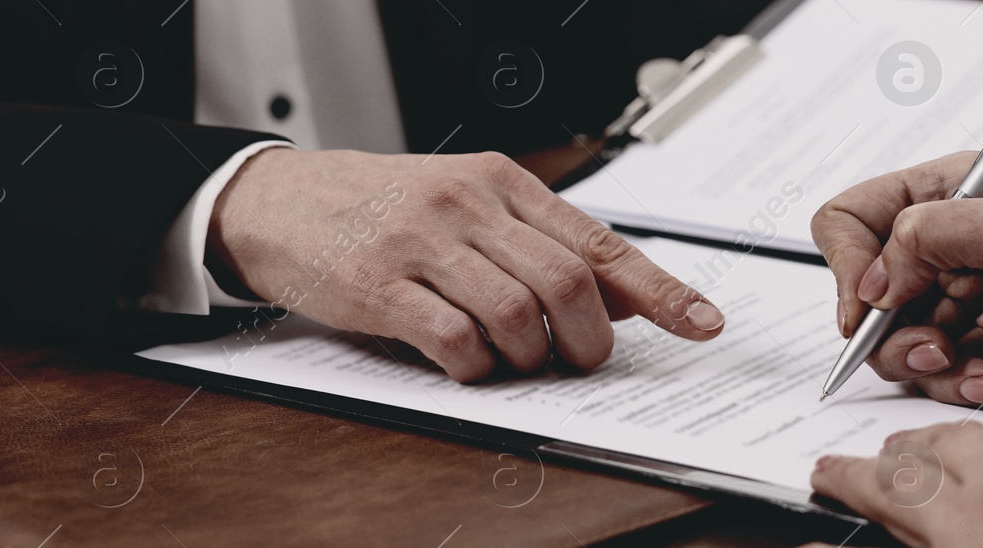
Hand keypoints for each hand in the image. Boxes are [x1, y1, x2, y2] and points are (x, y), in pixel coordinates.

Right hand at [209, 149, 724, 380]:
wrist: (278, 198)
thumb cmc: (384, 206)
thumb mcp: (470, 206)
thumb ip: (540, 246)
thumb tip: (623, 299)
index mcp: (503, 183)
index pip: (599, 243)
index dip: (660, 290)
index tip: (704, 324)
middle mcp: (469, 204)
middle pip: (567, 282)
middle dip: (587, 341)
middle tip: (578, 363)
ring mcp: (422, 241)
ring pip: (517, 312)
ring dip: (530, 357)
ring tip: (515, 362)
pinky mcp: (378, 283)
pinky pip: (451, 336)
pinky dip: (474, 365)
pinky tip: (466, 364)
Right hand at [811, 151, 982, 404]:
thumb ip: (931, 236)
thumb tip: (874, 277)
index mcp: (950, 191)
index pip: (850, 220)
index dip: (850, 267)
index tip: (874, 307)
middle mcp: (950, 241)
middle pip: (870, 296)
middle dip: (902, 334)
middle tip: (943, 348)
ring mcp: (965, 294)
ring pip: (902, 343)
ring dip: (944, 368)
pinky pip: (942, 372)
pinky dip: (971, 382)